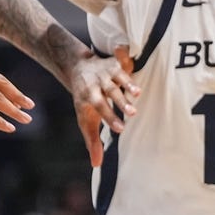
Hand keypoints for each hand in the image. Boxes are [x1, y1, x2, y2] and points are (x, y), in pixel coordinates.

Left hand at [68, 46, 139, 167]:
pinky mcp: (115, 62)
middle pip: (110, 94)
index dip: (110, 119)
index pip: (100, 110)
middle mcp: (97, 84)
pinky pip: (120, 57)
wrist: (77, 68)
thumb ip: (93, 141)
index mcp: (89, 98)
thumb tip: (96, 165)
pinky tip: (125, 49)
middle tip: (133, 113)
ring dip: (127, 84)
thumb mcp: (86, 120)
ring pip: (118, 78)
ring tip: (137, 93)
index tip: (121, 129)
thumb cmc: (85, 100)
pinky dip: (123, 53)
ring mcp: (106, 72)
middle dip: (121, 103)